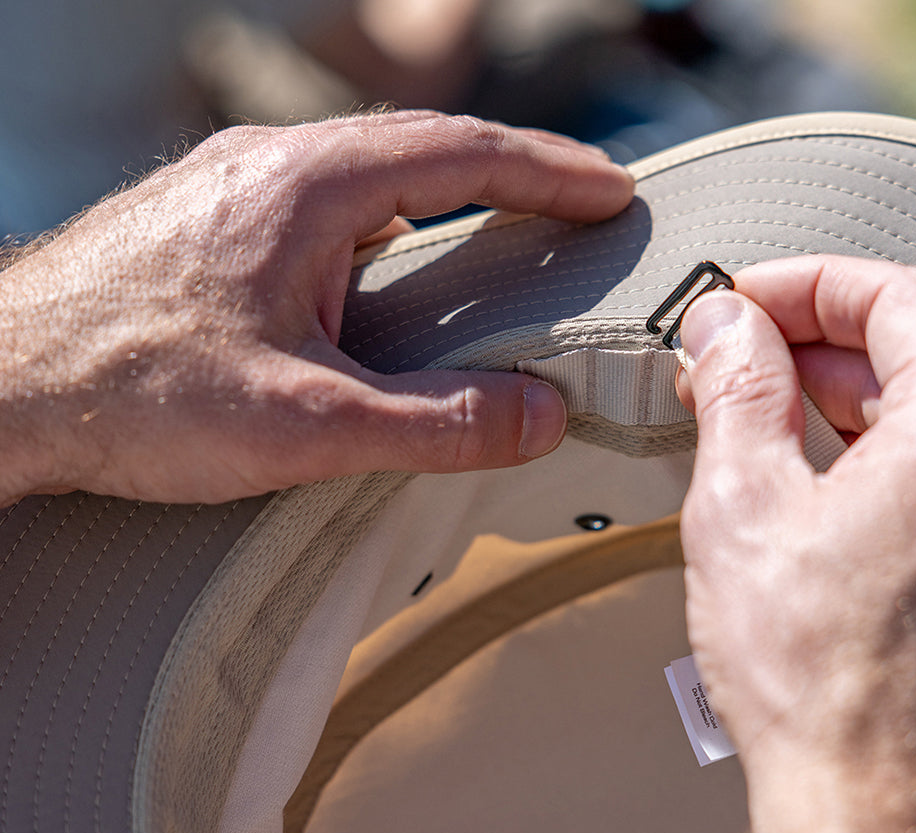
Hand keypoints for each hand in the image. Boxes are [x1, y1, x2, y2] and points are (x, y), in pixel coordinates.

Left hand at [0, 110, 633, 505]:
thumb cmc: (131, 393)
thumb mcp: (308, 424)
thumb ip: (438, 423)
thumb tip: (541, 416)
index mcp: (307, 185)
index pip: (465, 154)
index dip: (552, 173)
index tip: (613, 192)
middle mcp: (271, 168)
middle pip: (423, 154)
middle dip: (512, 181)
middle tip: (574, 213)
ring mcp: (235, 193)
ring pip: (371, 184)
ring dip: (445, 207)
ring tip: (501, 245)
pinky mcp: (212, 231)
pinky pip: (326, 215)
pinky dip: (386, 237)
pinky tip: (391, 282)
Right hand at [678, 256, 915, 832]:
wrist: (872, 807)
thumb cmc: (821, 679)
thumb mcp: (744, 502)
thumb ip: (736, 391)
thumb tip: (724, 328)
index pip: (894, 297)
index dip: (804, 283)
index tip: (742, 300)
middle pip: (906, 353)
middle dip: (804, 343)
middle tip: (724, 360)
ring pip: (912, 416)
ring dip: (824, 401)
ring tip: (742, 419)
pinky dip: (853, 455)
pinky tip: (792, 477)